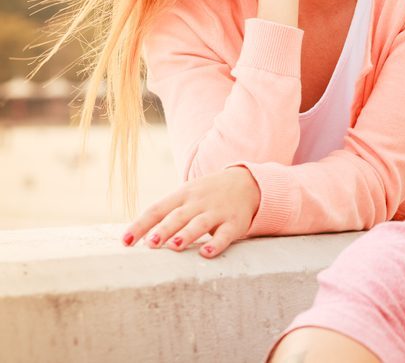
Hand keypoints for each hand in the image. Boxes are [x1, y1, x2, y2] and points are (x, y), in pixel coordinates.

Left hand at [122, 166, 260, 257]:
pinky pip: (225, 234)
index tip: (125, 242)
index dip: (140, 225)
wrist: (247, 182)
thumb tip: (137, 237)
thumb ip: (166, 213)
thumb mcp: (186, 195)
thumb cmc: (207, 194)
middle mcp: (198, 202)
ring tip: (175, 246)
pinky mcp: (235, 222)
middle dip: (164, 230)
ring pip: (200, 223)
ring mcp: (217, 212)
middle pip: (178, 216)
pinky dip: (216, 243)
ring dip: (187, 234)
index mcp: (182, 195)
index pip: (157, 209)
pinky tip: (206, 253)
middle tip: (150, 244)